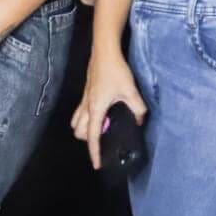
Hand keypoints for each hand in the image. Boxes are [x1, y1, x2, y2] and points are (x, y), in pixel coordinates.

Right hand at [70, 49, 146, 168]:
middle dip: (88, 140)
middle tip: (103, 142)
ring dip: (84, 128)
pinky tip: (102, 112)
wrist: (104, 51)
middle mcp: (87, 105)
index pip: (92, 136)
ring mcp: (85, 98)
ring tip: (101, 129)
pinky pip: (81, 110)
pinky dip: (87, 117)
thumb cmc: (115, 70)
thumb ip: (137, 109)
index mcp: (96, 108)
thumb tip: (139, 120)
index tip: (97, 164)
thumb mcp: (131, 91)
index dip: (95, 152)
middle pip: (79, 131)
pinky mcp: (87, 91)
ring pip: (77, 120)